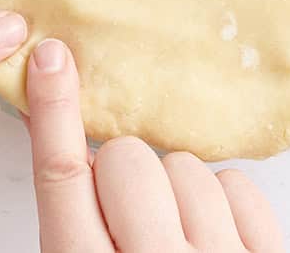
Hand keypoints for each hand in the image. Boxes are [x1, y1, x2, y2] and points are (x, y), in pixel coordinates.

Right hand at [25, 38, 284, 252]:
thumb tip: (67, 157)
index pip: (62, 180)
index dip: (53, 112)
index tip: (51, 56)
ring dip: (175, 191)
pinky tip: (212, 236)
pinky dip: (223, 200)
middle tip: (127, 216)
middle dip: (122, 174)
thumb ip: (74, 229)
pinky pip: (238, 185)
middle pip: (126, 161)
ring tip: (174, 237)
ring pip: (185, 167)